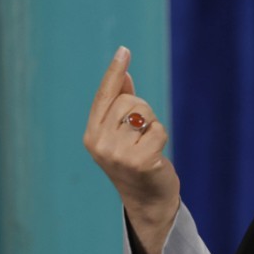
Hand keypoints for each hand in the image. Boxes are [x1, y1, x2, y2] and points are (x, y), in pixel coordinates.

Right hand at [83, 46, 180, 253]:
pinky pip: (159, 130)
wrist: (148, 202)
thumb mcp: (123, 134)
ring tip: (148, 146)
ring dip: (153, 126)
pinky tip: (156, 156)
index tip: (124, 50)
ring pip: (144, 114)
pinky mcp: (138, 162)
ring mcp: (117, 154)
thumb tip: (124, 74)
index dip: (115, 72)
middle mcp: (99, 144)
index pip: (104, 96)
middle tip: (143, 135)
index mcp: (91, 135)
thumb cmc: (136, 163)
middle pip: (129, 102)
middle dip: (144, 112)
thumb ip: (120, 105)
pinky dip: (162, 139)